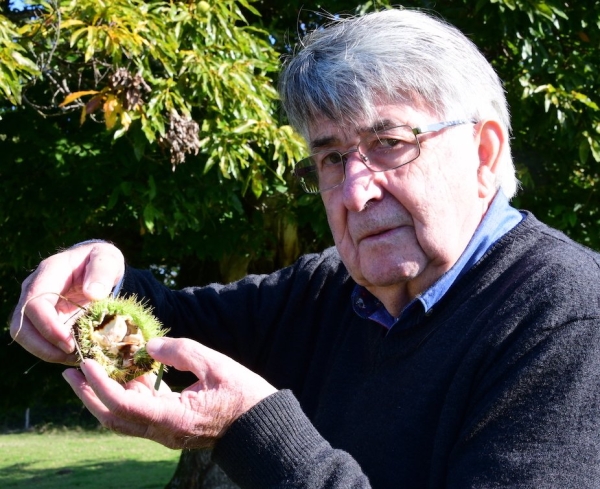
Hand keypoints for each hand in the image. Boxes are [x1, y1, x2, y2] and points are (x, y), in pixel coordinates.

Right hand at [9, 242, 124, 363]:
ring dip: (47, 352)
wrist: (98, 266)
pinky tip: (76, 355)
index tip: (69, 343)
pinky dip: (55, 351)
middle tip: (72, 357)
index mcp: (48, 272)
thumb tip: (93, 293)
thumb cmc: (101, 261)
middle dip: (43, 347)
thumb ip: (103, 272)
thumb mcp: (108, 259)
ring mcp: (36, 306)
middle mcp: (35, 290)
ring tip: (76, 358)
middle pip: (22, 325)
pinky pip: (40, 340)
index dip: (48, 326)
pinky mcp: (44, 319)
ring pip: (26, 336)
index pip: (34, 303)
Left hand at [62, 337, 277, 448]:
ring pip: (124, 419)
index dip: (100, 384)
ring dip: (103, 397)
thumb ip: (181, 351)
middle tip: (70, 371)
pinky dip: (126, 396)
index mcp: (174, 417)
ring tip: (89, 373)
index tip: (85, 363)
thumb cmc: (244, 394)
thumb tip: (148, 345)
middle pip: (115, 417)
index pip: (123, 404)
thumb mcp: (216, 365)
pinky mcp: (172, 428)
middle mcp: (164, 431)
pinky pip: (140, 415)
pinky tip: (126, 375)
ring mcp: (167, 433)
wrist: (262, 426)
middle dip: (89, 395)